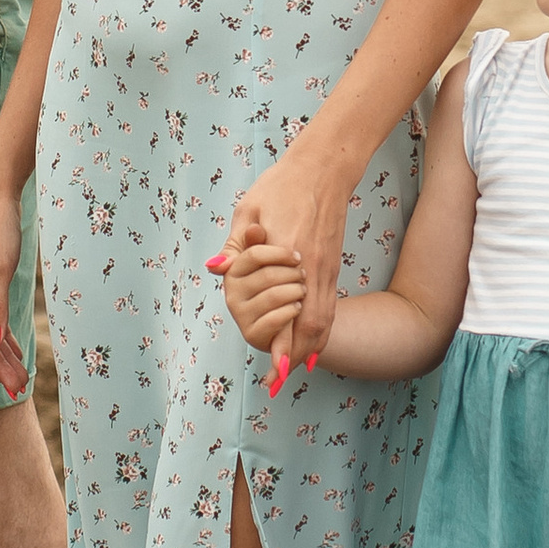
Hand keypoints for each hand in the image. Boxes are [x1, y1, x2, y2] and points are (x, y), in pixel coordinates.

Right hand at [213, 237, 304, 370]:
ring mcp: (240, 315)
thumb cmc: (273, 276)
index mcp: (232, 269)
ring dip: (295, 292)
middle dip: (293, 274)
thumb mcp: (262, 249)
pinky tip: (297, 307)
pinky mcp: (252, 334)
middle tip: (303, 276)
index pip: (254, 255)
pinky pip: (274, 321)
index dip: (281, 254)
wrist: (284, 309)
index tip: (297, 257)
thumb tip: (243, 238)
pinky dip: (291, 312)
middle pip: (268, 276)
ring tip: (302, 290)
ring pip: (274, 297)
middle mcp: (231, 292)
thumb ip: (249, 240)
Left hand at [218, 150, 346, 365]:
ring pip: (324, 320)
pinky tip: (311, 341)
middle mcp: (312, 269)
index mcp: (288, 255)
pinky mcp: (333, 266)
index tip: (276, 373)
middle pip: (311, 326)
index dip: (284, 345)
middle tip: (279, 378)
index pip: (288, 312)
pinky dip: (321, 329)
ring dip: (310, 347)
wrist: (323, 170)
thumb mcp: (249, 209)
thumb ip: (235, 246)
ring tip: (294, 367)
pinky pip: (330, 307)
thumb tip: (215, 270)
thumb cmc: (281, 187)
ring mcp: (327, 269)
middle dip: (296, 355)